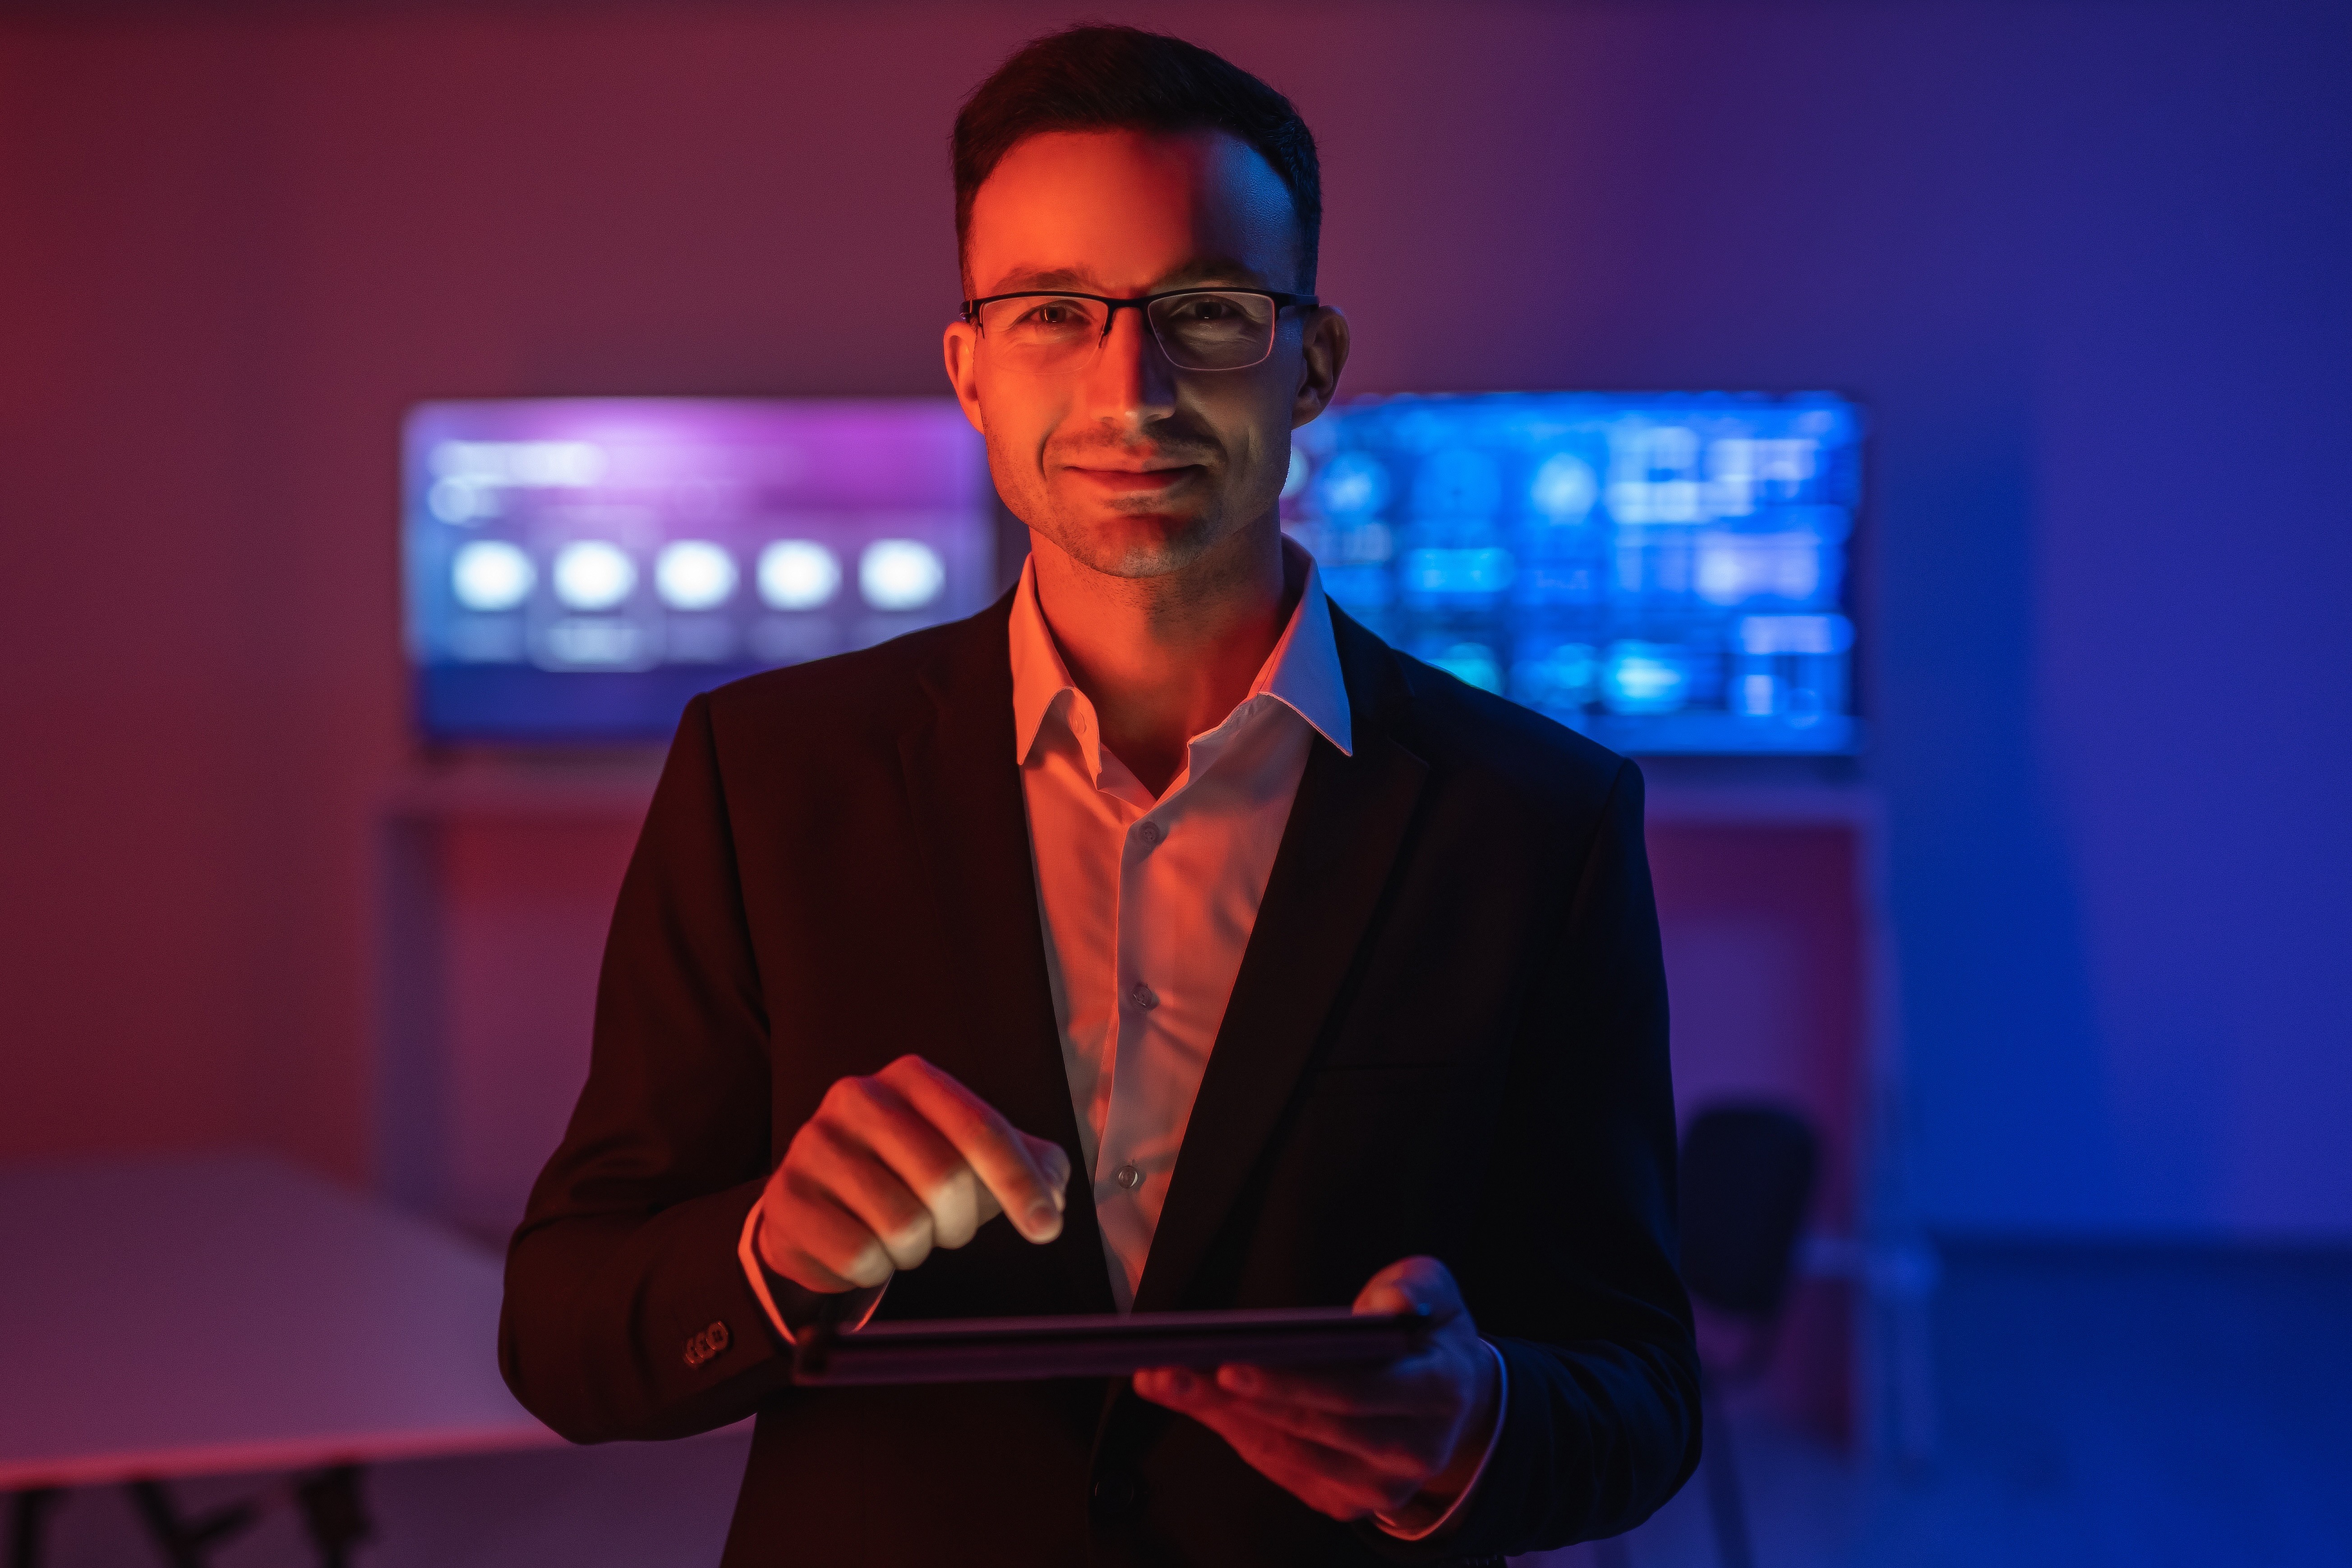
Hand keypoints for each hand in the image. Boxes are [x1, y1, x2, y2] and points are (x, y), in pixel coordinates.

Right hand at [757, 1055, 1072, 1293]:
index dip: (1020, 1183)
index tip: (1047, 1229)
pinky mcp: (785, 1198)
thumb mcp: (973, 1159)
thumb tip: (1055, 1190)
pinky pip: (856, 1255)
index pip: (981, 1128)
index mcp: (912, 1078)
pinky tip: (865, 1249)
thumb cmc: (909, 1176)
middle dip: (960, 1223)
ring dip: (916, 1249)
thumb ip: (1029, 1165)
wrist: (820, 1203)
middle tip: (947, 1229)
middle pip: (945, 1179)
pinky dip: (875, 1269)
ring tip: (902, 1237)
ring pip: (901, 1224)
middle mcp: (857, 1097)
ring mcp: (813, 1145)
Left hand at [1132, 1257, 1500, 1526]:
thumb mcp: (1437, 1294)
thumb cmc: (1430, 1335)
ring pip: (1287, 1454)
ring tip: (1162, 1381)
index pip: (1354, 1393)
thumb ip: (1417, 1287)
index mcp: (1438, 1393)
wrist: (1456, 1406)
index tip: (1228, 1364)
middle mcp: (1413, 1452)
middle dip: (1231, 1400)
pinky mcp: (1349, 1503)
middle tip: (1168, 1371)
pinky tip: (1198, 1405)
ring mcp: (1379, 1487)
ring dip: (1218, 1418)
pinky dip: (1237, 1437)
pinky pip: (1283, 1471)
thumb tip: (1392, 1303)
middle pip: (1309, 1429)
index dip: (1290, 1384)